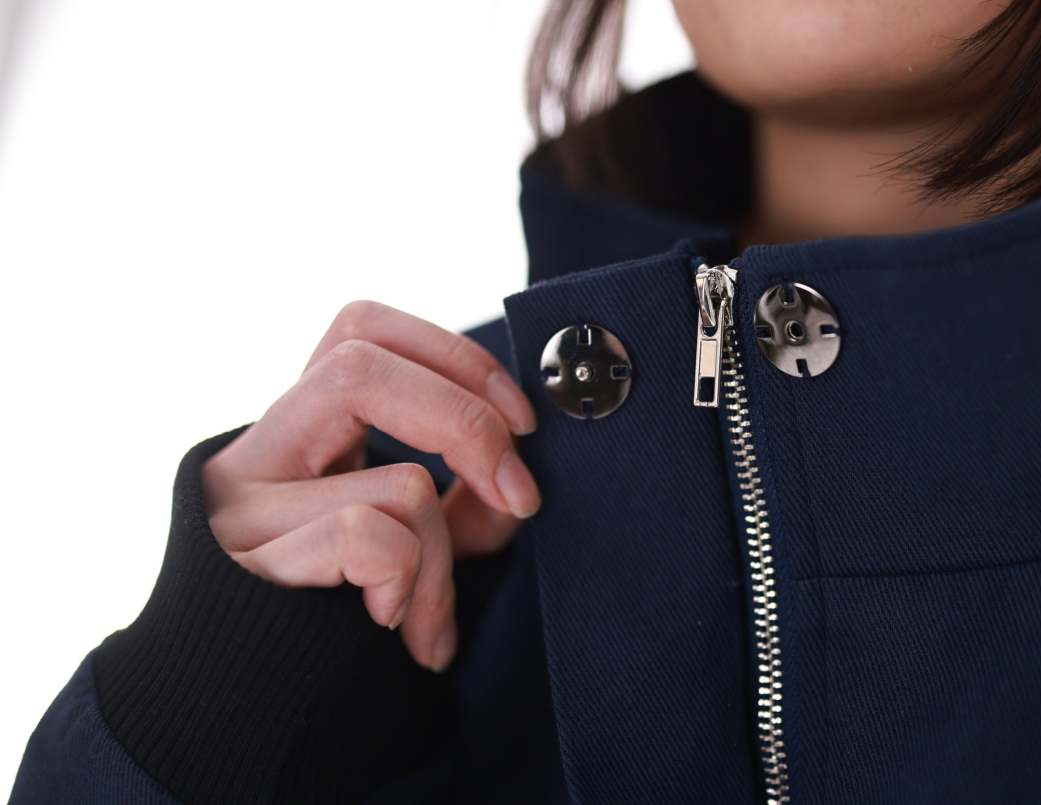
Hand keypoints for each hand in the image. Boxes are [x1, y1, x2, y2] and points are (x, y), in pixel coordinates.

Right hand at [200, 300, 539, 671]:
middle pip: (360, 362)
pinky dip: (410, 585)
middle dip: (468, 422)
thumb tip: (514, 484)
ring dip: (444, 556)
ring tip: (431, 617)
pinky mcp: (246, 563)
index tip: (517, 422)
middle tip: (517, 494)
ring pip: (395, 476)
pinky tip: (395, 626)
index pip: (360, 328)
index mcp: (297, 431)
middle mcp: (256, 452)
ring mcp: (242, 506)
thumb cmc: (335, 622)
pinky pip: (371, 539)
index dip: (452, 356)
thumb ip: (461, 503)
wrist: (242, 712)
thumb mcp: (411, 543)